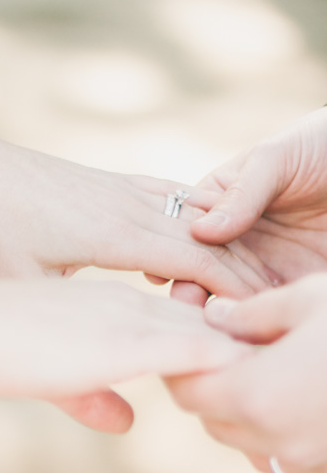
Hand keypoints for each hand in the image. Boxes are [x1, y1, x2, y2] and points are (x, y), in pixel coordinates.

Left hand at [0, 132, 269, 295]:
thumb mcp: (25, 283)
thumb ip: (65, 321)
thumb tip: (84, 371)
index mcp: (114, 233)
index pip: (194, 259)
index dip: (230, 289)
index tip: (251, 318)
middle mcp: (130, 206)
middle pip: (207, 238)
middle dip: (242, 273)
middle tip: (266, 304)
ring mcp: (127, 189)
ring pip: (197, 216)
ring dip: (226, 245)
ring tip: (249, 279)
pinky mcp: (119, 183)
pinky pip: (176, 199)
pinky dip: (201, 221)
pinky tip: (211, 239)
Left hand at [166, 274, 326, 472]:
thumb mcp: (310, 300)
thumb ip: (251, 312)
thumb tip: (215, 316)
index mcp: (255, 397)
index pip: (186, 391)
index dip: (181, 365)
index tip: (187, 339)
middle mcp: (272, 440)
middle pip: (212, 418)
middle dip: (211, 385)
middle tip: (223, 348)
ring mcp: (304, 461)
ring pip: (246, 439)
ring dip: (244, 409)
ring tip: (264, 366)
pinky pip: (284, 453)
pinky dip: (277, 427)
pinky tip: (297, 391)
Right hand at [172, 109, 326, 305]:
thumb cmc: (321, 145)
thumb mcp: (276, 159)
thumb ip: (241, 193)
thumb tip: (199, 232)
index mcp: (216, 207)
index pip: (184, 237)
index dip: (170, 256)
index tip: (161, 276)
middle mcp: (231, 242)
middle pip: (199, 277)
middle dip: (192, 297)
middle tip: (194, 311)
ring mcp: (259, 268)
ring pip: (230, 301)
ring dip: (225, 316)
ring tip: (225, 324)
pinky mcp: (290, 287)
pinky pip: (268, 311)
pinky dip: (258, 323)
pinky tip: (255, 327)